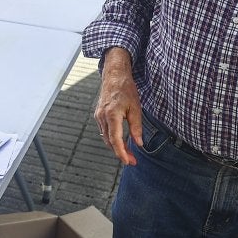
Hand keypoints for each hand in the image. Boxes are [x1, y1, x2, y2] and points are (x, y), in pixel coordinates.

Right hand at [95, 49, 142, 165]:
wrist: (114, 75)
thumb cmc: (126, 89)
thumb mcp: (135, 109)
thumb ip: (136, 128)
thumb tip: (139, 144)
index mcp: (112, 115)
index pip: (115, 140)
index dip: (122, 153)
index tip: (128, 162)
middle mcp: (102, 117)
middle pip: (110, 142)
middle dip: (120, 153)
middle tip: (132, 160)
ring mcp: (98, 116)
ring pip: (106, 137)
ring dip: (116, 146)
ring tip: (129, 152)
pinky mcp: (98, 114)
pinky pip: (104, 131)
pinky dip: (112, 138)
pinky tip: (121, 140)